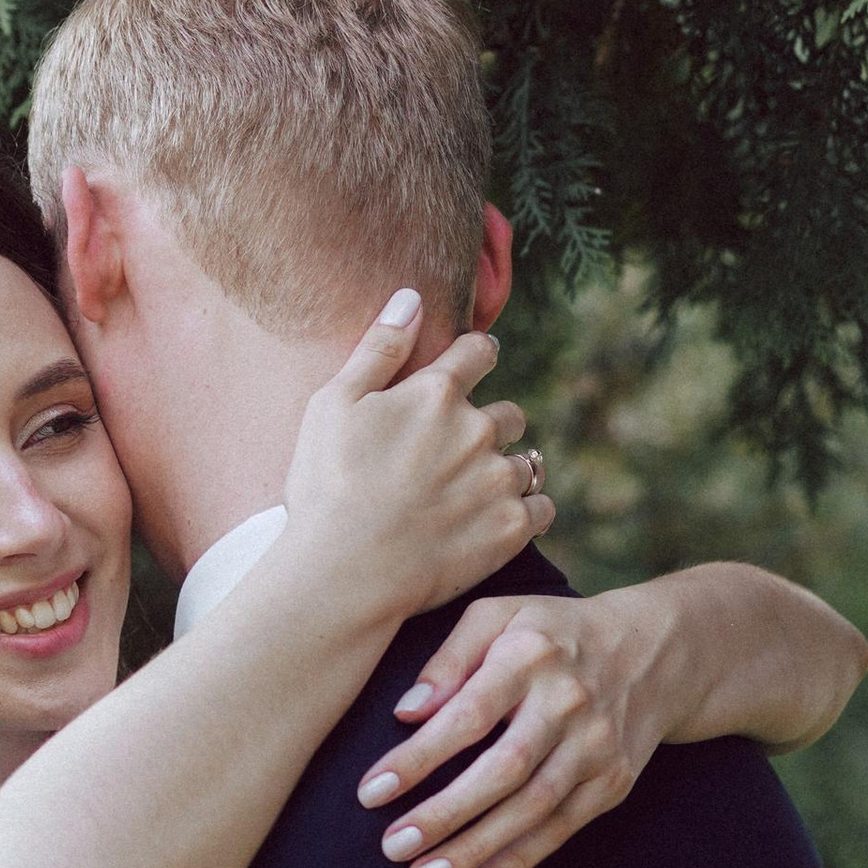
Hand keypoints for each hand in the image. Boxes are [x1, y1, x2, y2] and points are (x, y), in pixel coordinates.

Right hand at [283, 294, 554, 630]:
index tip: (472, 366)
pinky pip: (542, 508)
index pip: (479, 351)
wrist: (344, 571)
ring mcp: (497, 480)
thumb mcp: (333, 404)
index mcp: (435, 393)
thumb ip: (379, 347)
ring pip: (527, 462)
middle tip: (456, 453)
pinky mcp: (511, 529)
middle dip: (490, 425)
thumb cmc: (326, 486)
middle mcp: (477, 429)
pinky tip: (494, 521)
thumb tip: (412, 296)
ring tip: (472, 494)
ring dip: (506, 470)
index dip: (477, 355)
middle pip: (509, 412)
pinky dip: (526, 512)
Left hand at [354, 588, 666, 867]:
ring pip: (532, 808)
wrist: (653, 652)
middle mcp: (568, 703)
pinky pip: (563, 828)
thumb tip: (407, 711)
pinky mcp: (613, 781)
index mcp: (530, 656)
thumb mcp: (498, 615)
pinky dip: (520, 860)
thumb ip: (449, 657)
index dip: (418, 758)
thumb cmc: (549, 634)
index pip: (467, 715)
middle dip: (445, 814)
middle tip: (394, 846)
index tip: (372, 792)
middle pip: (502, 770)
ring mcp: (596, 747)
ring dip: (477, 849)